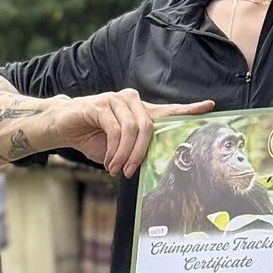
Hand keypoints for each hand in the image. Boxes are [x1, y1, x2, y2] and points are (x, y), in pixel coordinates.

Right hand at [52, 91, 211, 177]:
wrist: (62, 127)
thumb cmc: (92, 138)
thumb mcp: (118, 148)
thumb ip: (135, 150)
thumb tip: (148, 167)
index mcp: (139, 111)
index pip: (168, 110)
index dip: (189, 109)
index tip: (210, 106)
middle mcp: (131, 101)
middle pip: (149, 126)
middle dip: (141, 153)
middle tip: (131, 173)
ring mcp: (116, 100)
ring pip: (133, 129)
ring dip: (125, 155)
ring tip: (117, 169)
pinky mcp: (100, 104)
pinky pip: (115, 129)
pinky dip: (113, 149)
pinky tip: (108, 161)